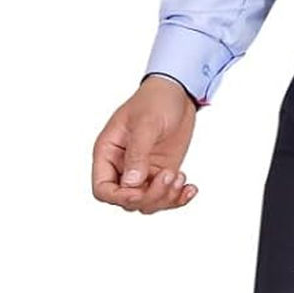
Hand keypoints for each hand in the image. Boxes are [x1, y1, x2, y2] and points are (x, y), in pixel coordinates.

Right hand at [92, 75, 198, 212]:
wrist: (179, 91)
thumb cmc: (156, 99)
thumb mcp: (146, 123)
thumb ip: (137, 153)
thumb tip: (131, 184)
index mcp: (108, 153)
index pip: (103, 189)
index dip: (119, 197)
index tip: (140, 191)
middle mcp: (123, 166)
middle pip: (128, 199)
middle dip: (149, 195)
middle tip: (169, 176)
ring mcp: (143, 170)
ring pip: (147, 202)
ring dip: (165, 197)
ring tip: (180, 177)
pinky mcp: (161, 171)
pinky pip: (165, 195)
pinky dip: (177, 198)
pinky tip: (190, 189)